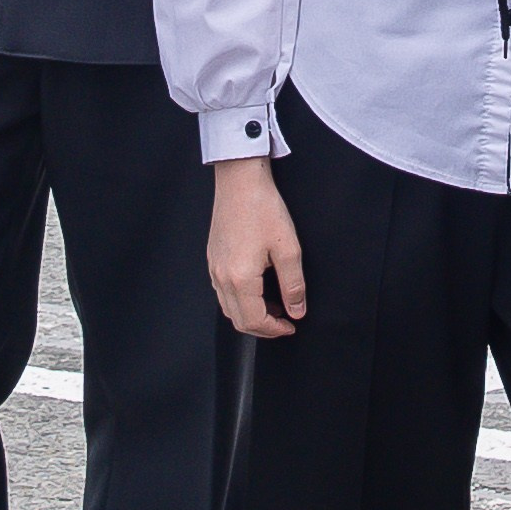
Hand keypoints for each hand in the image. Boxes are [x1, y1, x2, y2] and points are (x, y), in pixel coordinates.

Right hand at [207, 156, 307, 337]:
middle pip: (238, 320)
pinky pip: (223, 291)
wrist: (240, 180)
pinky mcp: (213, 258)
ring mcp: (214, 267)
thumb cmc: (262, 207)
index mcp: (240, 278)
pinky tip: (257, 288)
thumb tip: (297, 310)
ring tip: (274, 306)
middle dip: (262, 327)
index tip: (291, 326)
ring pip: (228, 307)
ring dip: (250, 314)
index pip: (254, 320)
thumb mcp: (288, 248)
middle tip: (284, 321)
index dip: (275, 329)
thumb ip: (293, 284)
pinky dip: (240, 300)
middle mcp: (222, 277)